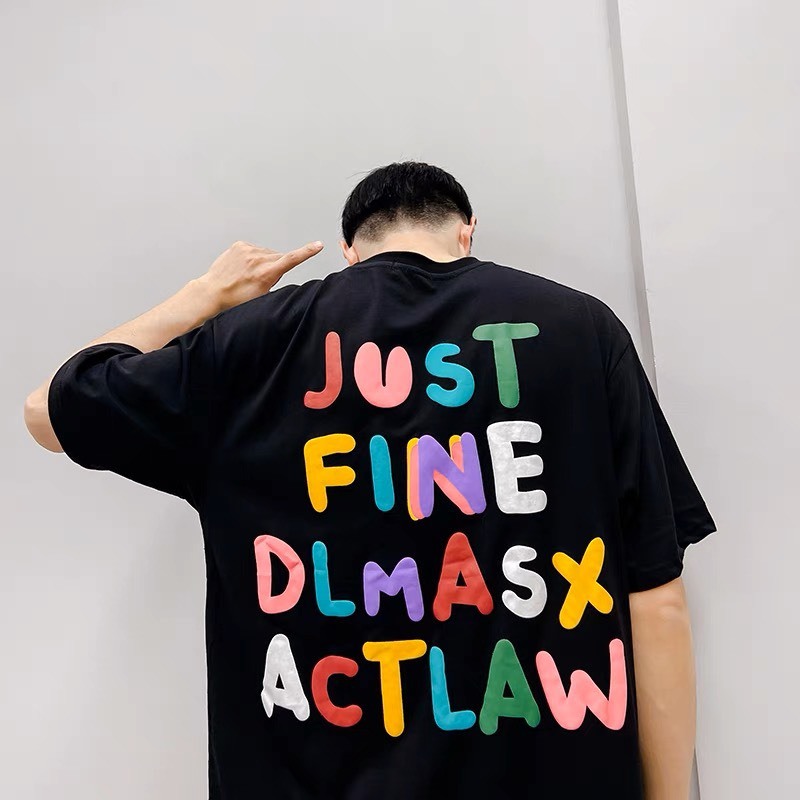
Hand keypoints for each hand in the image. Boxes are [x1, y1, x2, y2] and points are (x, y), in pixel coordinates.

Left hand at [197, 239, 323, 312]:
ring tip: (250, 275)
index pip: (291, 259)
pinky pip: (256, 249)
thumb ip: (275, 280)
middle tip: (263, 279)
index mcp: (266, 272)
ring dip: (264, 262)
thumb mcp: (262, 295)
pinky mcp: (240, 245)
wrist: (213, 291)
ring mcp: (248, 250)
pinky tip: (244, 267)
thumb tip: (281, 269)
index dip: (307, 252)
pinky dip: (254, 257)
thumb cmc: (236, 298)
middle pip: (280, 257)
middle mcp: (258, 258)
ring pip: (268, 253)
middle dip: (277, 266)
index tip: (318, 245)